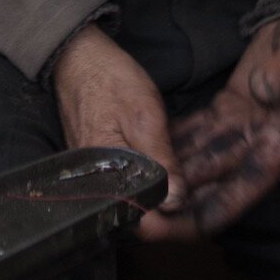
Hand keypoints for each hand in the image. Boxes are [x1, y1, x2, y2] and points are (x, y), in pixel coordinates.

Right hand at [51, 24, 185, 239]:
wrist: (78, 56)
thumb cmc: (109, 80)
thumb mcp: (144, 115)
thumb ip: (160, 159)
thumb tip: (178, 200)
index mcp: (104, 177)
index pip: (139, 220)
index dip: (169, 223)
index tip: (196, 213)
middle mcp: (98, 183)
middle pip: (139, 212)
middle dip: (170, 210)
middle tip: (201, 196)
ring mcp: (99, 173)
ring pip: (136, 196)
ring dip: (163, 194)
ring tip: (193, 183)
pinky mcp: (102, 162)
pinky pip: (129, 179)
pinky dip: (151, 176)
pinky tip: (173, 167)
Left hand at [169, 8, 279, 234]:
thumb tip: (264, 89)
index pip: (248, 183)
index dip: (221, 208)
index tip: (191, 229)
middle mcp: (257, 141)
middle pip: (216, 180)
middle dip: (183, 202)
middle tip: (147, 218)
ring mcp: (240, 126)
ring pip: (201, 159)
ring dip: (172, 176)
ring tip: (137, 190)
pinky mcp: (228, 107)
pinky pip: (197, 130)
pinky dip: (174, 141)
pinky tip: (147, 149)